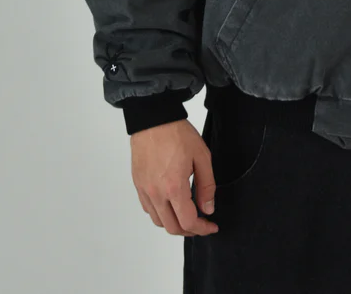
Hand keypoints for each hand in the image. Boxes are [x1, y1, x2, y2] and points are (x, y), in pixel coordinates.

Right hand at [130, 118, 218, 235]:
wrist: (154, 119)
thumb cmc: (177, 134)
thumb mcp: (202, 156)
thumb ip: (206, 185)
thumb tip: (208, 208)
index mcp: (174, 187)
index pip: (188, 221)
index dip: (202, 229)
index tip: (212, 227)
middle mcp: (156, 193)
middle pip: (172, 227)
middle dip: (189, 231)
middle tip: (201, 224)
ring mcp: (145, 191)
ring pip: (158, 221)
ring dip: (174, 224)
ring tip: (187, 216)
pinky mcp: (138, 185)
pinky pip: (148, 209)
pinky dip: (161, 214)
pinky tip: (171, 205)